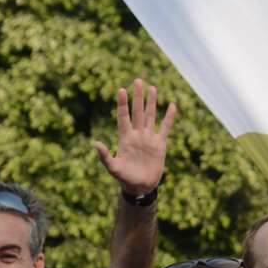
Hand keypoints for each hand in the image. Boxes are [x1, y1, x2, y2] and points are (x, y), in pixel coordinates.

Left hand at [95, 78, 176, 197]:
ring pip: (150, 116)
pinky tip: (172, 106)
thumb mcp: (113, 168)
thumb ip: (105, 156)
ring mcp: (148, 138)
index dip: (122, 104)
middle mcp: (137, 134)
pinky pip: (165, 128)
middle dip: (137, 97)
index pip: (123, 117)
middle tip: (137, 80)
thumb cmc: (125, 178)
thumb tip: (95, 143)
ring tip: (152, 88)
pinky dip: (169, 117)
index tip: (121, 90)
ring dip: (151, 103)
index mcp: (125, 138)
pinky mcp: (160, 144)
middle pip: (137, 112)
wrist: (141, 187)